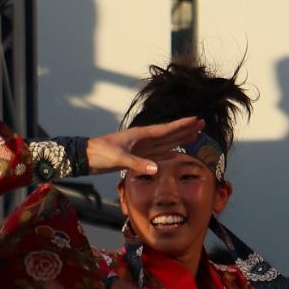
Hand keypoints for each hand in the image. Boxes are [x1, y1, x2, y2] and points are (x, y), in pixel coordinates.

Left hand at [87, 116, 203, 177]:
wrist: (87, 157)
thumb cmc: (100, 153)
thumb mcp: (118, 158)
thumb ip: (137, 163)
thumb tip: (156, 169)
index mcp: (141, 135)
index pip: (166, 129)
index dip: (181, 125)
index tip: (195, 119)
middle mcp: (144, 139)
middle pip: (170, 133)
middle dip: (186, 129)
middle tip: (202, 123)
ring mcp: (142, 147)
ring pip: (167, 141)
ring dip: (180, 138)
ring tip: (194, 134)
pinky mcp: (139, 155)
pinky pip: (159, 152)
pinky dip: (170, 150)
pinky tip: (176, 150)